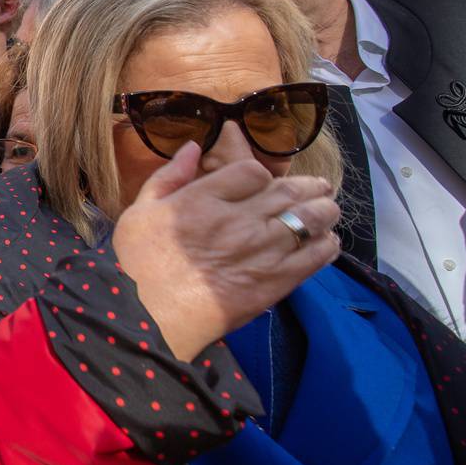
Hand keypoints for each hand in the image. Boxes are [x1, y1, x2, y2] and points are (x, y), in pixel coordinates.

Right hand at [112, 142, 339, 361]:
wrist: (148, 317)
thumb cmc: (138, 263)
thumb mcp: (140, 210)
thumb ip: (169, 176)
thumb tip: (193, 147)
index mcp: (203, 199)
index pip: (253, 171)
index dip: (261, 173)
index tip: (261, 181)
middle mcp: (238, 220)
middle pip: (289, 192)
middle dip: (309, 186)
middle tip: (319, 187)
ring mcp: (260, 251)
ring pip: (309, 219)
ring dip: (324, 211)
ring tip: (327, 210)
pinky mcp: (275, 281)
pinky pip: (314, 256)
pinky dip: (326, 245)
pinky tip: (325, 242)